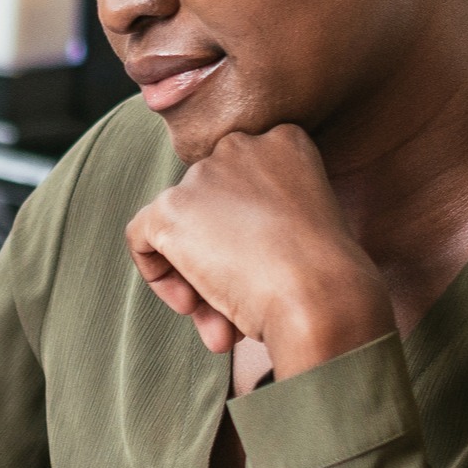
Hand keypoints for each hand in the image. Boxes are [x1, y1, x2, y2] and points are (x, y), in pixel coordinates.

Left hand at [123, 124, 390, 371]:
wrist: (321, 297)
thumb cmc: (326, 281)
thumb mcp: (303, 234)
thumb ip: (259, 224)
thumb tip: (218, 254)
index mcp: (284, 142)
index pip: (241, 186)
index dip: (245, 237)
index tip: (263, 274)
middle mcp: (242, 145)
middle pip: (208, 207)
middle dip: (219, 261)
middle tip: (238, 312)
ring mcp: (203, 174)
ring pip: (179, 227)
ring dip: (197, 280)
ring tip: (224, 326)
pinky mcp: (171, 207)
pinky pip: (141, 237)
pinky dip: (157, 275)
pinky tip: (190, 305)